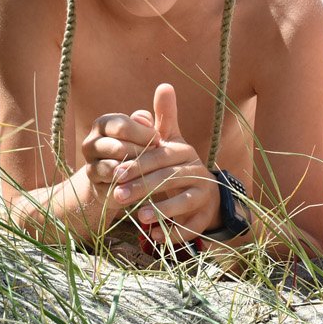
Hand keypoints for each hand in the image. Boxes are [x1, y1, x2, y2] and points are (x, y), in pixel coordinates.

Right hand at [78, 110, 158, 220]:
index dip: (144, 133)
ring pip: (114, 168)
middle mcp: (90, 144)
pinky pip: (113, 186)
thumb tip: (143, 119)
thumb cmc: (140, 144)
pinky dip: (129, 184)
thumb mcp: (145, 130)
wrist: (126, 174)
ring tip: (148, 167)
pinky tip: (140, 180)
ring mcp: (90, 166)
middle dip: (142, 152)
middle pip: (118, 148)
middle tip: (155, 155)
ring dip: (136, 169)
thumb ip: (145, 120)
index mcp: (102, 124)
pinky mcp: (95, 187)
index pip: (122, 126)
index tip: (159, 139)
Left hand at [108, 84, 221, 244]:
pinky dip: (175, 233)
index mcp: (185, 153)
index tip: (116, 174)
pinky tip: (155, 237)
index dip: (139, 165)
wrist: (206, 195)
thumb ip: (164, 119)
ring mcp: (204, 195)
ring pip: (185, 202)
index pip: (161, 157)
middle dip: (143, 188)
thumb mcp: (171, 141)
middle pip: (170, 179)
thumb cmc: (177, 166)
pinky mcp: (205, 217)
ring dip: (162, 210)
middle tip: (118, 196)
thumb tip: (163, 86)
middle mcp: (198, 172)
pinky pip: (192, 226)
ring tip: (140, 217)